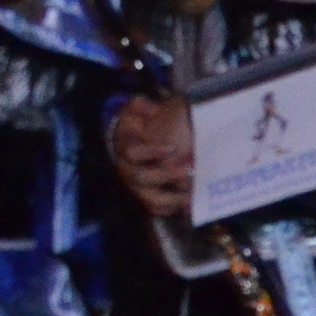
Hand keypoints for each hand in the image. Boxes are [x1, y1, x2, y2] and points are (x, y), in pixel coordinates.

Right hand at [109, 93, 194, 219]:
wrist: (129, 142)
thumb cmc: (140, 125)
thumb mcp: (138, 110)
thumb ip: (141, 106)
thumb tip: (145, 105)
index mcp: (126, 147)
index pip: (134, 152)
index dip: (152, 151)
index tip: (172, 148)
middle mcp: (126, 170)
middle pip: (141, 178)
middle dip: (165, 175)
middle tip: (188, 170)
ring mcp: (134, 187)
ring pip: (148, 199)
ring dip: (169, 198)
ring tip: (189, 196)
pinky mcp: (143, 199)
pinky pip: (154, 210)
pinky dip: (169, 209)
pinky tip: (186, 206)